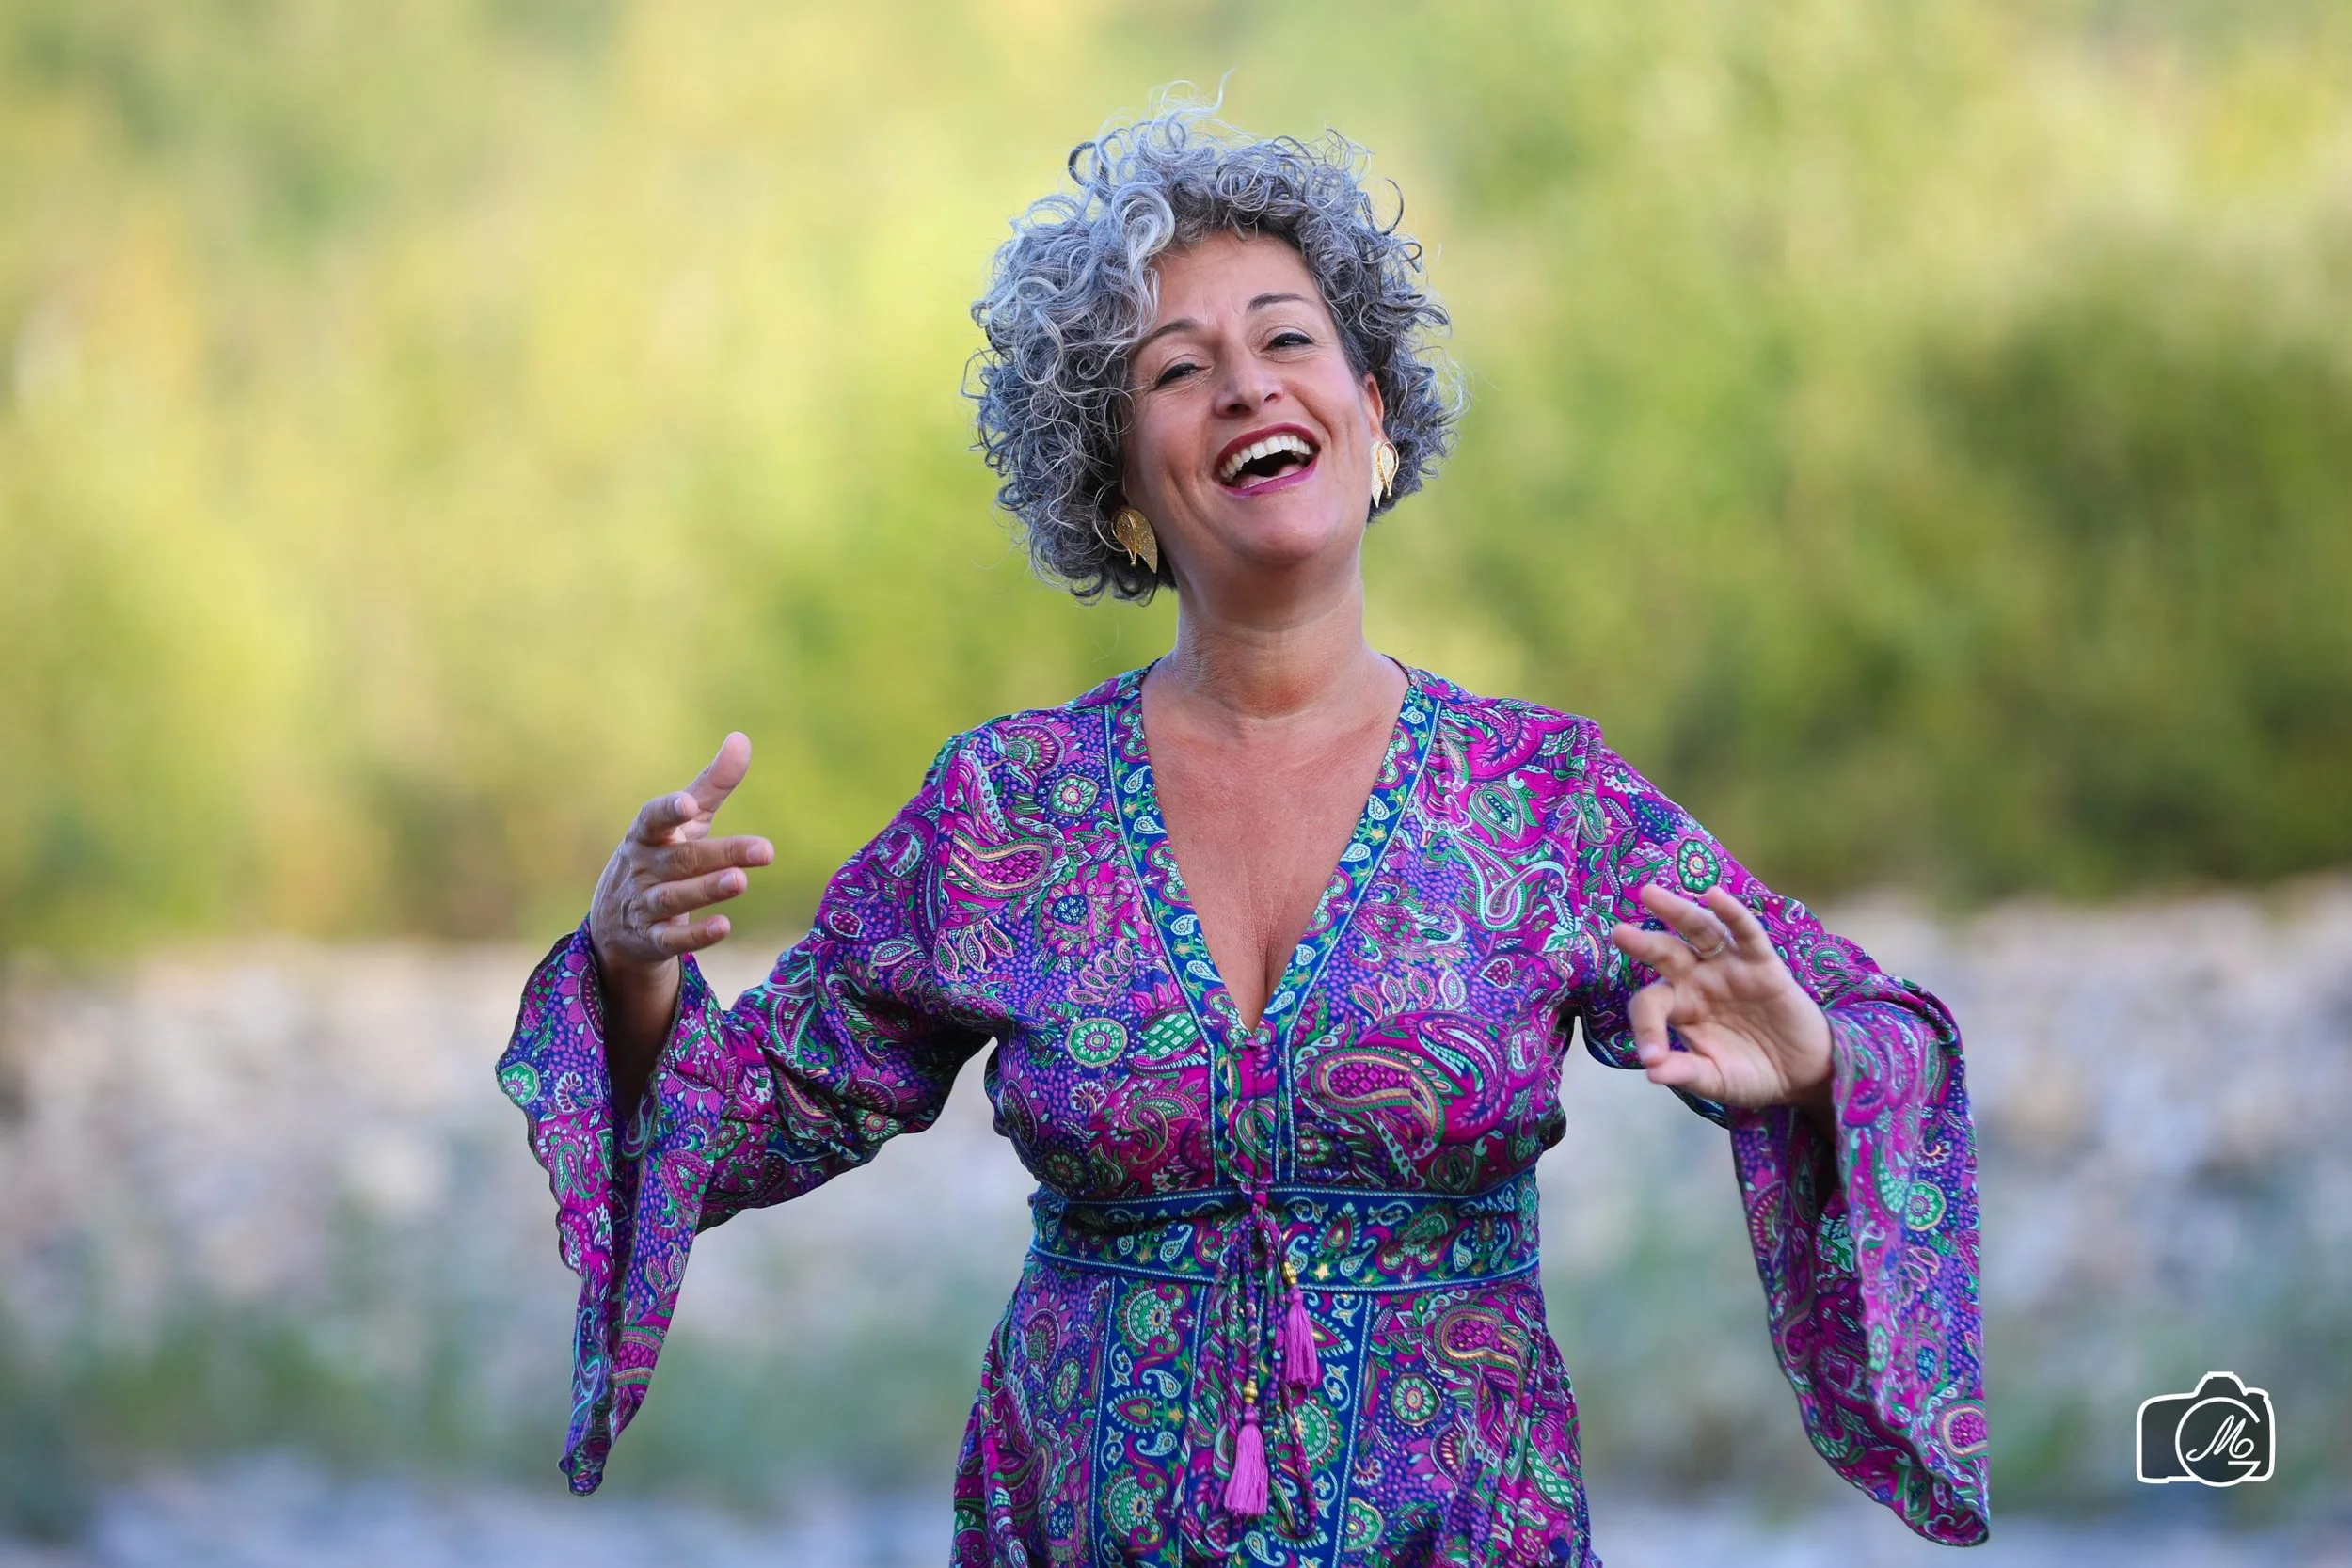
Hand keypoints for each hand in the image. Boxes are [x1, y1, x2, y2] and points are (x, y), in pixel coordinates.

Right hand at [589, 732, 771, 1102]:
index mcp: (647, 834)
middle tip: (766, 849)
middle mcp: (643, 868)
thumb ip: (711, 785)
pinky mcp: (652, 940)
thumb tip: (742, 738)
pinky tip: (724, 927)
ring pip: (674, 898)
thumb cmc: (660, 856)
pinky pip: (672, 939)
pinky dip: (695, 936)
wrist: (617, 922)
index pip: (652, 818)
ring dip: (707, 890)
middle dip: (721, 854)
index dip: (668, 811)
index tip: (686, 804)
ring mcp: (644, 905)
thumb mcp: (684, 822)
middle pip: (682, 860)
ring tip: (741, 881)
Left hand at [1608, 883, 1835, 1123]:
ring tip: (1649, 893)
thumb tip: (1652, 1072)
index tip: (1652, 1058)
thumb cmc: (1752, 1074)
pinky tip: (1715, 895)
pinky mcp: (1763, 965)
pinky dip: (1732, 913)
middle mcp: (1698, 980)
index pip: (1650, 1006)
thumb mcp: (1715, 1080)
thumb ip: (1685, 1073)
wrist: (1803, 1074)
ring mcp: (1729, 968)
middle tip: (1618, 932)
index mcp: (1679, 1007)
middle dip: (1641, 942)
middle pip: (1664, 953)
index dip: (1646, 1029)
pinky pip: (1746, 934)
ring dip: (1676, 911)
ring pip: (1699, 932)